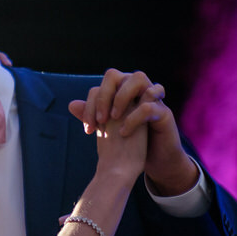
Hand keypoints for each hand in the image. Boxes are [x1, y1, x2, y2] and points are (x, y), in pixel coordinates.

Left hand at [69, 69, 198, 195]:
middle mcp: (137, 90)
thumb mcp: (108, 129)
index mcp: (122, 92)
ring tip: (113, 119)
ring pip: (138, 78)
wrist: (153, 161)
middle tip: (100, 120)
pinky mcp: (164, 113)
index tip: (88, 128)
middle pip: (115, 74)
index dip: (90, 104)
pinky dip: (134, 117)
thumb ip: (93, 116)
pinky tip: (124, 132)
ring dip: (121, 97)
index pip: (100, 85)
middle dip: (103, 96)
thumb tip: (72, 104)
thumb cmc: (130, 143)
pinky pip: (150, 105)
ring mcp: (153, 98)